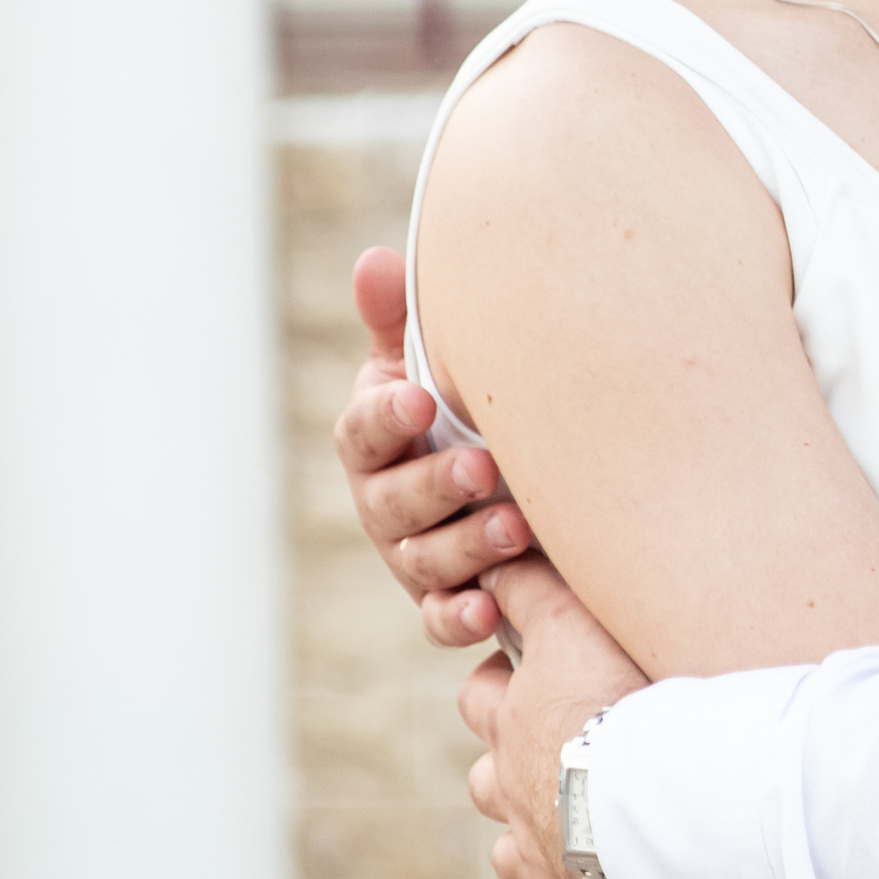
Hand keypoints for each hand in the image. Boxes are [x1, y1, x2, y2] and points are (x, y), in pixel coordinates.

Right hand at [333, 247, 533, 645]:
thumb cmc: (460, 408)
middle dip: (435, 486)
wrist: (514, 476)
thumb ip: (401, 319)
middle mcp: (385, 503)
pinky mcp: (447, 600)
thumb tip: (374, 259)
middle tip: (482, 468)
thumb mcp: (430, 363)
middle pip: (393, 502)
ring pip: (425, 562)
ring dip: (466, 547)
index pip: (363, 431)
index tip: (420, 398)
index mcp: (376, 440)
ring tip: (515, 527)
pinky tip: (490, 611)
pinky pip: (443, 620)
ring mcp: (414, 557)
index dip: (386, 417)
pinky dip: (461, 619)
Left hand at [458, 557, 654, 878]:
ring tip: (572, 833)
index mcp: (516, 726)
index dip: (500, 688)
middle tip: (552, 760)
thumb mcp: (575, 624)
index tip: (527, 681)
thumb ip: (535, 587)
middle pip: (485, 782)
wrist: (666, 801)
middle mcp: (515, 793)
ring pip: (510, 854)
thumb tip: (495, 558)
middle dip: (508, 771)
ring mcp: (540, 859)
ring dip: (532, 843)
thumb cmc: (627, 705)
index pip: (482, 699)